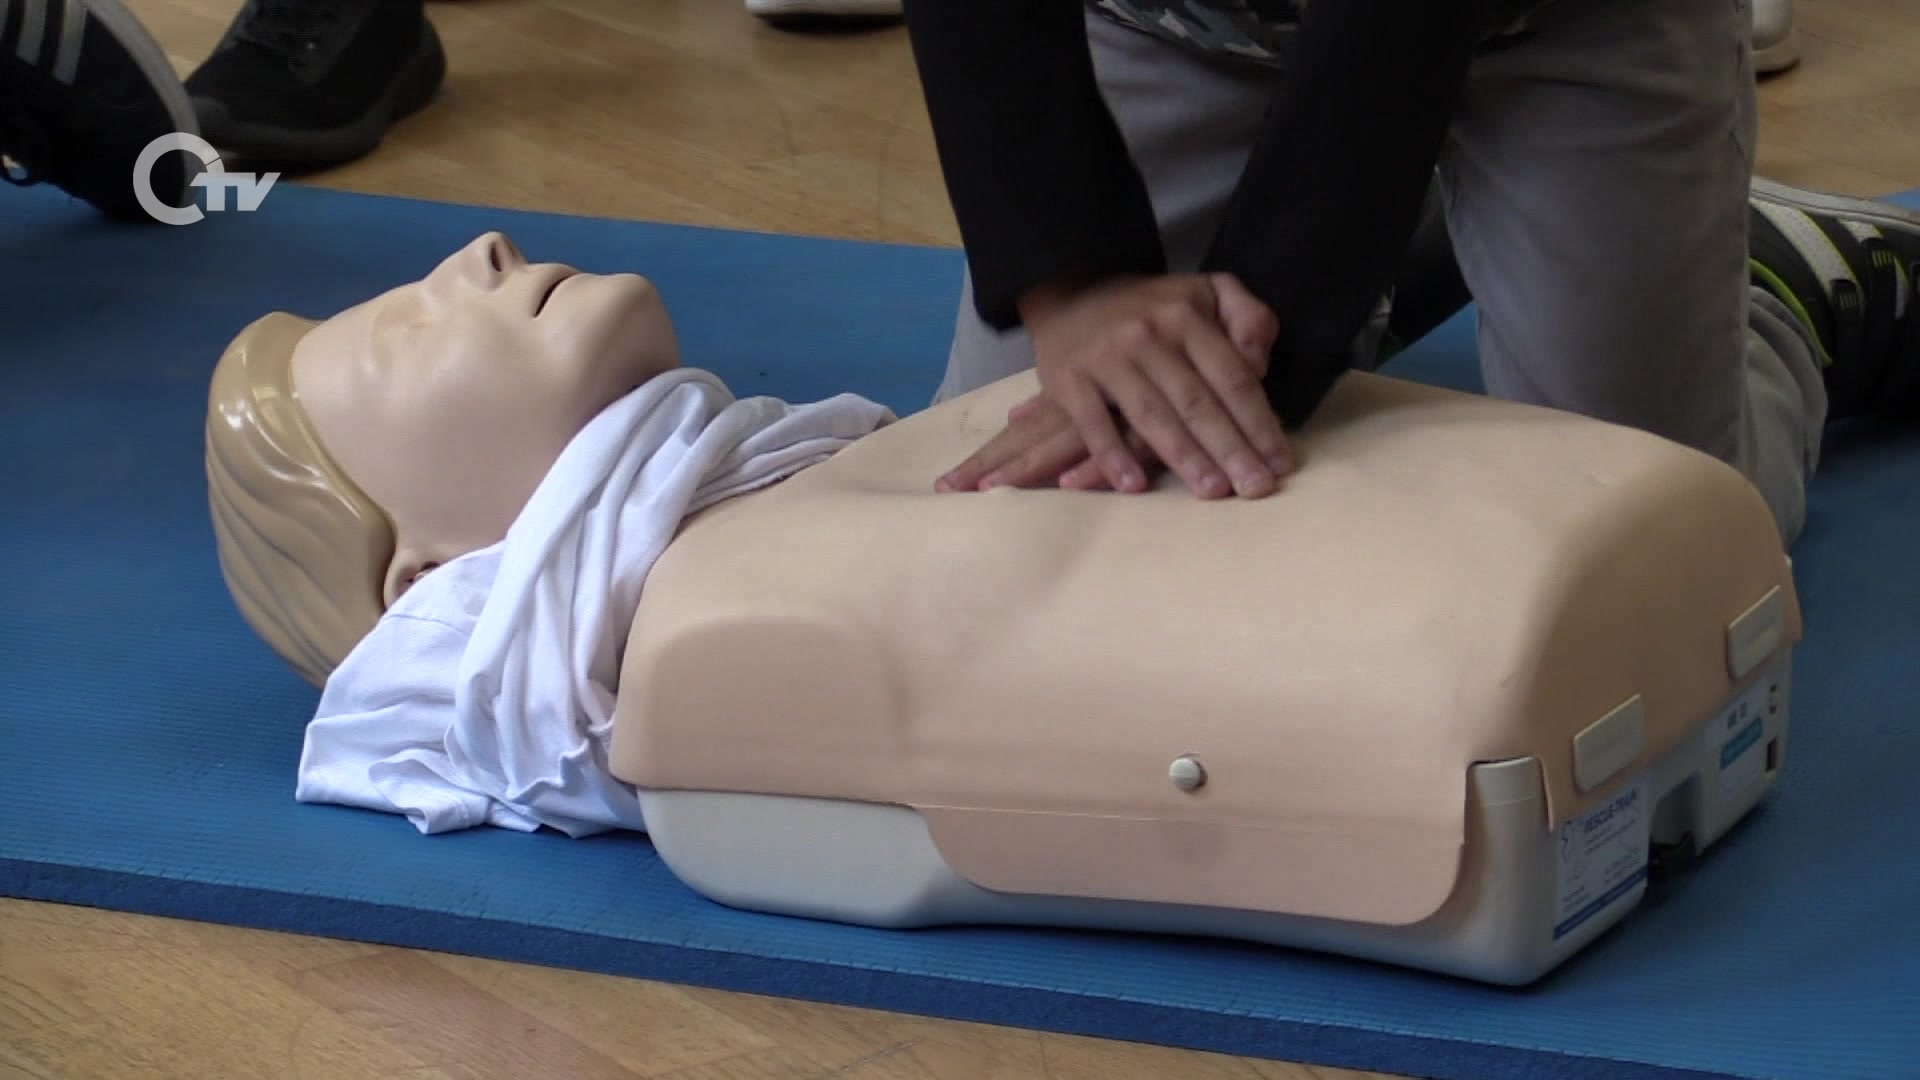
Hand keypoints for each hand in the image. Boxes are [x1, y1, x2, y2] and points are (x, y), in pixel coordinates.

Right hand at [949, 273, 1292, 497]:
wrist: (1072, 292)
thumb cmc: (1152, 307)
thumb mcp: (1208, 292)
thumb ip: (1248, 317)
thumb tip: (1260, 363)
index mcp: (1187, 316)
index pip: (1232, 377)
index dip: (1259, 422)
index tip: (1280, 463)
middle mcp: (1147, 335)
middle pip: (1197, 402)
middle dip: (1231, 449)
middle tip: (1256, 489)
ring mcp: (1106, 358)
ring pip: (1152, 415)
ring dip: (1184, 457)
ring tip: (1213, 492)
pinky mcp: (1068, 380)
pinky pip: (1093, 423)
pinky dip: (1112, 456)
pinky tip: (1135, 486)